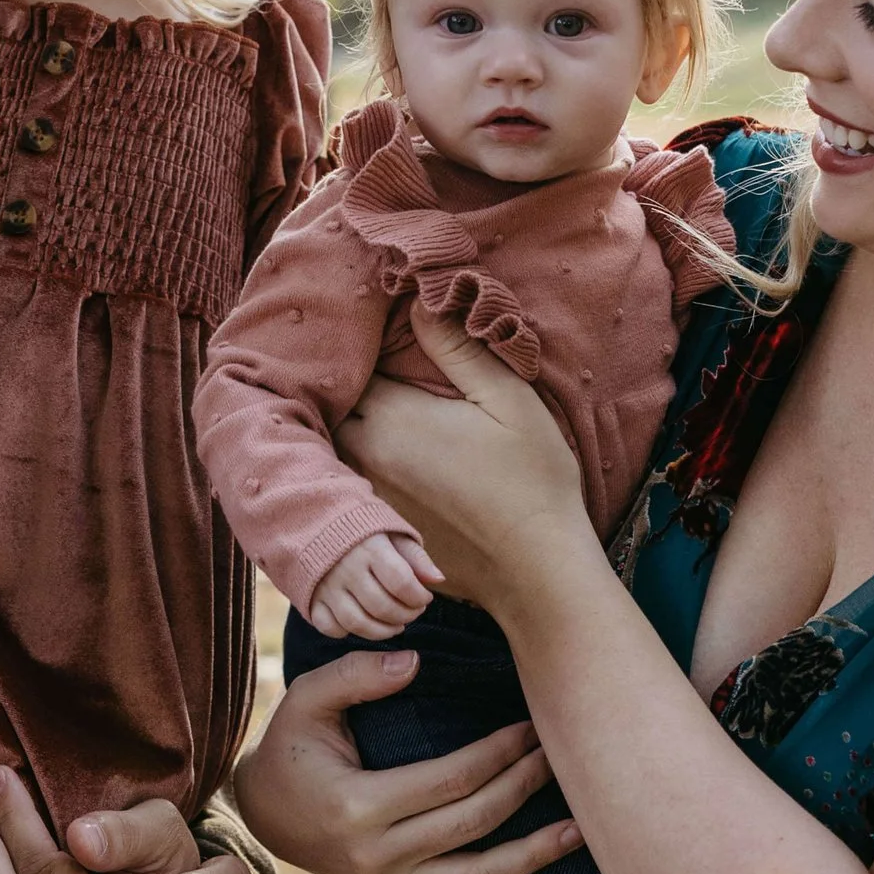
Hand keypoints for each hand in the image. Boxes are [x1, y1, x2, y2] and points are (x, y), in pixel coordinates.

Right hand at [233, 648, 579, 873]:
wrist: (261, 812)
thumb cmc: (290, 748)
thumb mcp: (305, 700)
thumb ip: (357, 674)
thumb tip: (417, 661)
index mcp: (361, 806)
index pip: (452, 779)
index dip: (499, 752)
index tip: (533, 725)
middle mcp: (380, 856)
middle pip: (474, 822)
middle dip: (524, 786)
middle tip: (563, 754)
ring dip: (533, 857)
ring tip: (579, 833)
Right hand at [306, 528, 441, 643]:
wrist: (315, 519)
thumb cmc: (363, 528)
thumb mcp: (393, 532)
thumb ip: (416, 556)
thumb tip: (438, 580)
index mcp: (370, 547)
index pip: (402, 583)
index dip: (419, 597)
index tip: (424, 597)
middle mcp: (346, 568)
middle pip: (382, 607)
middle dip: (406, 616)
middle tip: (412, 612)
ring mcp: (326, 586)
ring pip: (357, 623)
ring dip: (382, 631)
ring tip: (395, 625)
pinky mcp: (311, 598)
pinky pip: (329, 627)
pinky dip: (348, 632)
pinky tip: (363, 624)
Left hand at [336, 314, 590, 613]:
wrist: (536, 570)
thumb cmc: (533, 480)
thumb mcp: (508, 401)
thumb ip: (459, 350)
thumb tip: (418, 303)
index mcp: (393, 419)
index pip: (352, 367)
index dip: (365, 349)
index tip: (382, 337)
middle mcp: (367, 457)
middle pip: (336, 405)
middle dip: (352, 385)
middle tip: (379, 369)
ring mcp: (370, 496)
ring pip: (341, 444)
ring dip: (354, 424)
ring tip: (386, 411)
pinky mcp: (382, 525)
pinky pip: (354, 481)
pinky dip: (365, 463)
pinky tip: (398, 459)